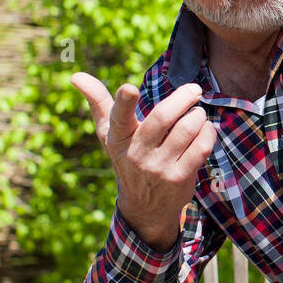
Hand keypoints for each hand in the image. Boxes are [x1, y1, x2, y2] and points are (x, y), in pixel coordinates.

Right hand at [71, 72, 215, 249]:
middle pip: (162, 118)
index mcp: (118, 138)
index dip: (123, 102)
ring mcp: (159, 167)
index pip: (118, 118)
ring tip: (198, 112)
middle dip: (182, 97)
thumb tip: (75, 75)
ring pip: (186, 130)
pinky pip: (200, 147)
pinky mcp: (179, 178)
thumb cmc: (127, 157)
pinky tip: (205, 129)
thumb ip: (97, 102)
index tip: (129, 88)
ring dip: (197, 115)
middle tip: (194, 89)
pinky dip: (208, 132)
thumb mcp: (109, 134)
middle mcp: (136, 153)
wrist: (144, 207)